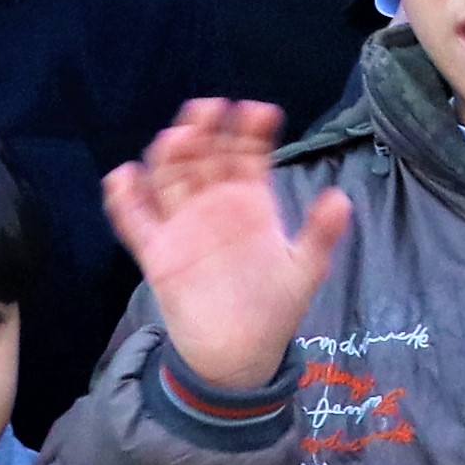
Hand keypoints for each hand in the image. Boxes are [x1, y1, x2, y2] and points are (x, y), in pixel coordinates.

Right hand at [100, 100, 349, 400]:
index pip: (247, 157)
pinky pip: (135, 222)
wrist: (242, 355)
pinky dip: (125, 201)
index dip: (251, 133)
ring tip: (178, 138)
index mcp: (250, 203)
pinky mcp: (157, 254)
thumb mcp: (305, 270)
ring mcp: (183, 227)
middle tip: (209, 109)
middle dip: (205, 132)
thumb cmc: (275, 307)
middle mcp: (213, 206)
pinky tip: (123, 177)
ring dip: (168, 157)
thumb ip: (320, 234)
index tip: (260, 112)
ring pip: (168, 180)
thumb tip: (342, 198)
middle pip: (203, 158)